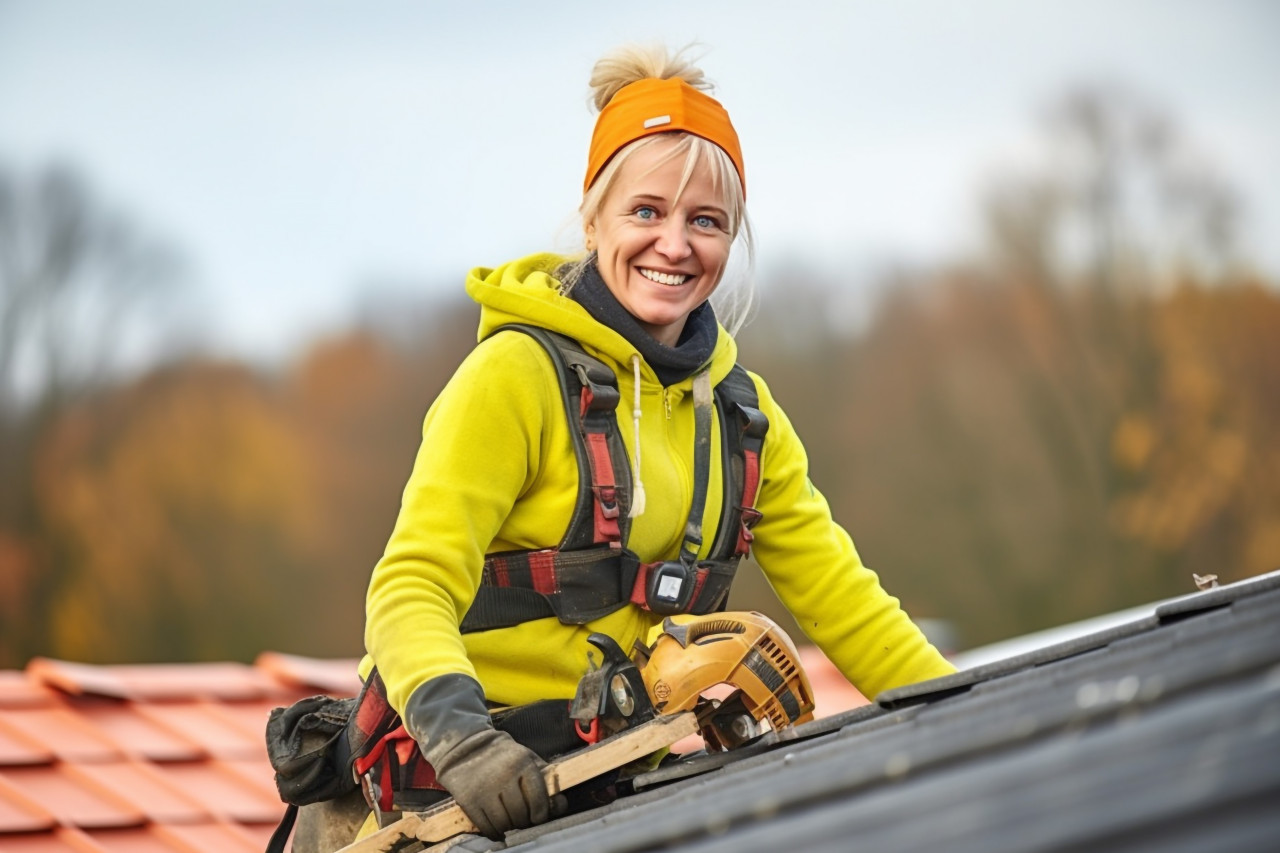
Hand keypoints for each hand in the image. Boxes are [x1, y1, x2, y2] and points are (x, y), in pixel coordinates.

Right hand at [430, 727, 551, 837]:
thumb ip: (545, 778)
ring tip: (509, 822)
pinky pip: (486, 826)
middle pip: (520, 814)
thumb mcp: (526, 757)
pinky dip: (494, 832)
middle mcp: (504, 776)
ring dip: (509, 828)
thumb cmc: (503, 756)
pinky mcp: (468, 800)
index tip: (539, 817)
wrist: (466, 746)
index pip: (538, 800)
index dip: (542, 814)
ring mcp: (484, 789)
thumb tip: (560, 804)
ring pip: (504, 823)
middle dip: (524, 822)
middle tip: (523, 820)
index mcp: (522, 763)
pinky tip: (497, 829)